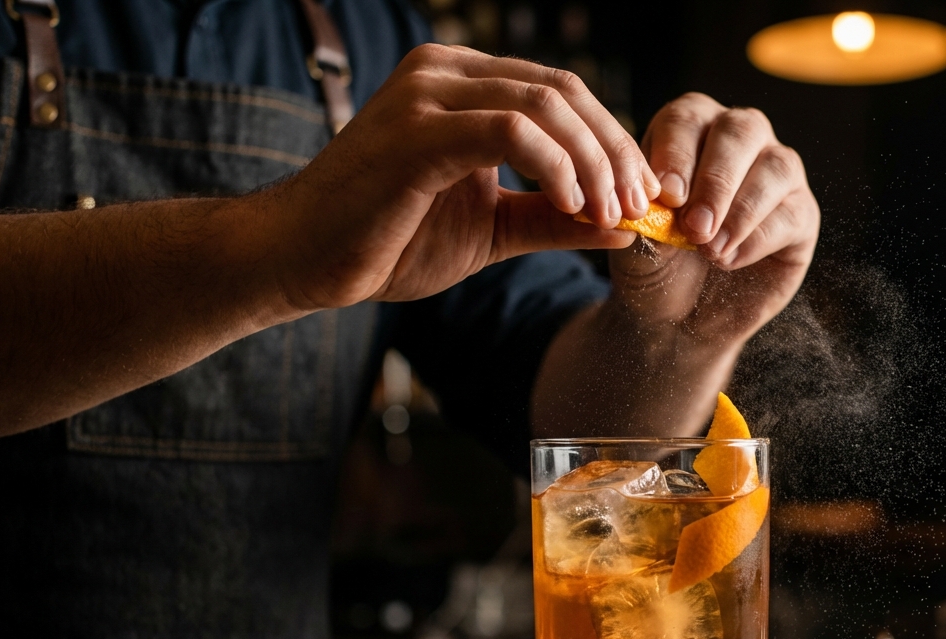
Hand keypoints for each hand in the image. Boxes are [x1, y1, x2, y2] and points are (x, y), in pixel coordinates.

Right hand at [265, 45, 656, 309]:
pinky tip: (572, 204)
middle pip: (564, 91)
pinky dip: (555, 167)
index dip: (612, 140)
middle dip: (613, 150)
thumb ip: (554, 219)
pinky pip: (511, 131)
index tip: (642, 196)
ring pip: (545, 105)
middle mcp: (444, 72)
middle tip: (639, 205)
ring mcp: (427, 94)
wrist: (303, 261)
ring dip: (592, 162)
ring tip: (609, 211)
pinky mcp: (417, 131)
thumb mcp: (491, 227)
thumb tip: (626, 224)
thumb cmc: (388, 241)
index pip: (562, 93)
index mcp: (462, 82)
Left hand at [607, 93, 817, 346]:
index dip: (678, 152)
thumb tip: (661, 203)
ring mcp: (777, 174)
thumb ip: (646, 222)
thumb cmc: (656, 267)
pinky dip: (758, 238)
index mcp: (689, 132)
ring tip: (711, 249)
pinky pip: (791, 212)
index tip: (668, 196)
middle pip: (741, 130)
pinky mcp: (801, 215)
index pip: (688, 117)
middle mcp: (740, 141)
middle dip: (717, 180)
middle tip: (695, 226)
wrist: (680, 318)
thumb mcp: (636, 247)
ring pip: (777, 166)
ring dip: (742, 209)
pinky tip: (730, 260)